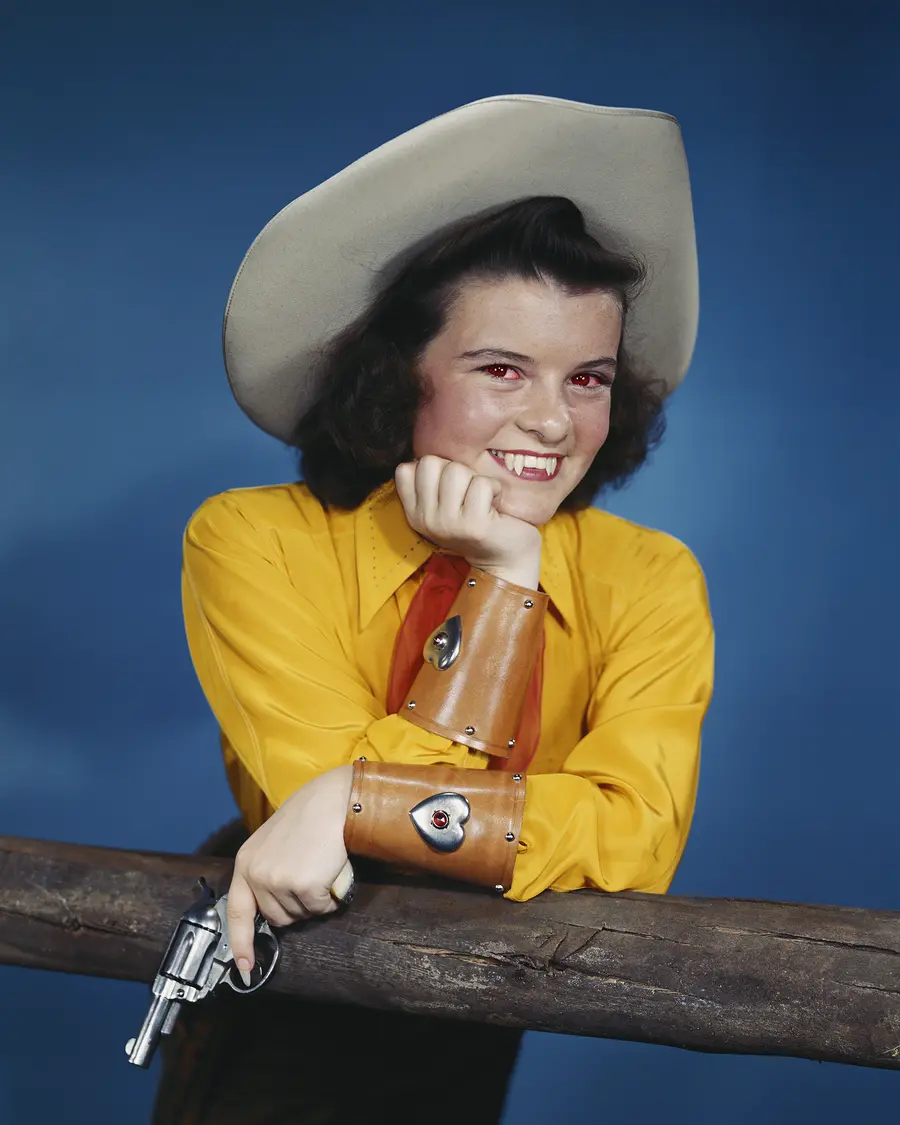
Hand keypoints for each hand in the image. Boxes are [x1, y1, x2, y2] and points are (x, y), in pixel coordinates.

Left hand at [225, 764, 353, 977]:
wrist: (331, 801)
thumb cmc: (308, 818)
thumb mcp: (272, 844)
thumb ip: (265, 872)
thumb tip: (272, 909)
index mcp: (246, 863)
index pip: (236, 911)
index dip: (240, 942)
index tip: (245, 967)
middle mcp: (257, 874)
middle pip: (276, 918)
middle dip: (295, 907)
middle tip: (309, 879)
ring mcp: (279, 882)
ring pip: (300, 915)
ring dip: (314, 901)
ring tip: (320, 869)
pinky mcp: (304, 886)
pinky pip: (321, 909)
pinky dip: (330, 898)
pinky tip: (331, 873)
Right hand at [395, 456, 541, 582]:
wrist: (505, 559)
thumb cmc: (476, 522)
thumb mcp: (443, 506)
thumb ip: (431, 483)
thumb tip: (432, 447)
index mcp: (414, 514)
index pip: (404, 469)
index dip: (431, 467)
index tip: (448, 484)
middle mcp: (426, 520)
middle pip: (430, 463)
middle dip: (454, 469)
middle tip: (468, 490)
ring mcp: (449, 524)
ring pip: (456, 470)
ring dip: (475, 478)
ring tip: (482, 497)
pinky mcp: (474, 524)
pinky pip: (482, 484)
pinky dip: (494, 487)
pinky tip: (495, 503)